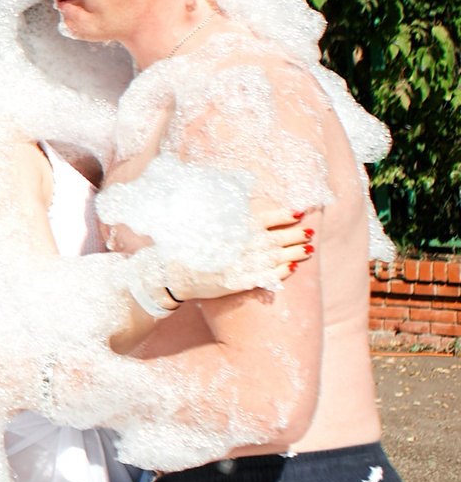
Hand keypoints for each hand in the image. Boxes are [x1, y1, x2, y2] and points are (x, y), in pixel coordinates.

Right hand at [153, 200, 311, 301]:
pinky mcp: (241, 282)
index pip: (265, 218)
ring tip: (309, 249)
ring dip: (295, 253)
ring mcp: (242, 265)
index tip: (298, 212)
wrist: (171, 275)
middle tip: (310, 232)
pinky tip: (292, 267)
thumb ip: (223, 213)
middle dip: (296, 235)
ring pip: (277, 257)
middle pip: (276, 238)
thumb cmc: (184, 245)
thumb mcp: (200, 221)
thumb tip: (241, 199)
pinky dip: (283, 271)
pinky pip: (268, 276)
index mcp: (232, 228)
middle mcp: (241, 246)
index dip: (284, 215)